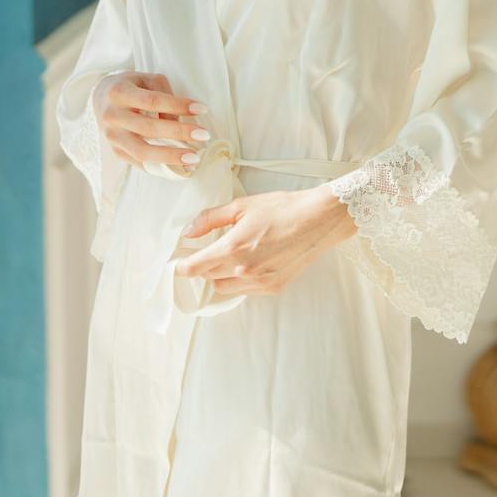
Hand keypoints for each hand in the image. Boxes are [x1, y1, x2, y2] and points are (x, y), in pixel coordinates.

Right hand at [93, 71, 211, 171]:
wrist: (102, 99)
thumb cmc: (132, 87)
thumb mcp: (147, 80)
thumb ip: (165, 95)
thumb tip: (179, 122)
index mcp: (119, 93)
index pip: (152, 101)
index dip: (178, 105)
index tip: (202, 109)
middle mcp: (112, 117)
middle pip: (148, 128)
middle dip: (178, 133)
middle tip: (204, 136)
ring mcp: (112, 137)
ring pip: (142, 152)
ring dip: (170, 156)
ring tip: (194, 158)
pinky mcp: (116, 152)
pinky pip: (140, 163)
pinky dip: (162, 166)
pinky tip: (182, 165)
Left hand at [172, 186, 356, 298]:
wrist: (318, 220)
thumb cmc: (283, 208)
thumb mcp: (242, 205)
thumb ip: (210, 219)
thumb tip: (189, 232)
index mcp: (233, 248)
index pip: (195, 268)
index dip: (182, 267)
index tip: (178, 263)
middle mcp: (244, 269)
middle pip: (208, 277)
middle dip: (204, 266)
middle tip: (210, 251)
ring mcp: (259, 282)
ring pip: (225, 287)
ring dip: (221, 275)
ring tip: (233, 256)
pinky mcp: (273, 287)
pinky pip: (245, 290)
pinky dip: (241, 280)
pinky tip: (251, 262)